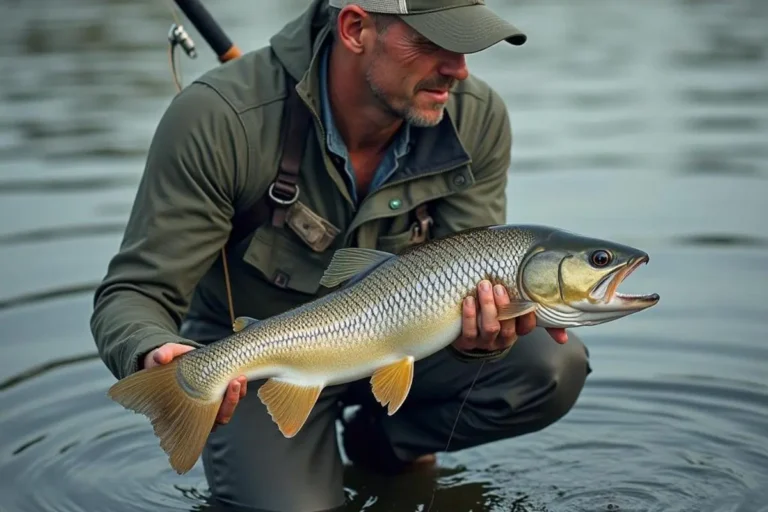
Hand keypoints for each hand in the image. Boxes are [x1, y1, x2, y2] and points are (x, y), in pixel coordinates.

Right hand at [143, 343, 246, 429]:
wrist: (177, 357)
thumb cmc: (170, 362)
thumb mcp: (166, 355)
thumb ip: (164, 354)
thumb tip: (160, 357)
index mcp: (188, 406)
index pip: (202, 420)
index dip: (211, 415)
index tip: (215, 400)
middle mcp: (202, 407)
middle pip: (221, 417)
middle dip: (230, 402)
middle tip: (234, 382)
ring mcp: (214, 400)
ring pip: (230, 407)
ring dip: (238, 395)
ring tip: (240, 377)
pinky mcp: (224, 389)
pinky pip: (236, 394)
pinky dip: (241, 387)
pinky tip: (242, 374)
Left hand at [452, 280, 567, 352]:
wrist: (467, 329)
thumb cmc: (497, 313)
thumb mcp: (517, 314)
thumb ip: (541, 320)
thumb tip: (563, 339)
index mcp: (516, 331)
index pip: (527, 327)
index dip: (527, 316)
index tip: (526, 300)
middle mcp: (502, 339)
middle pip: (506, 328)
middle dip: (503, 306)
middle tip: (498, 287)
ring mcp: (484, 342)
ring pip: (489, 328)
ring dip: (487, 307)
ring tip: (484, 286)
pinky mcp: (467, 342)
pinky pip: (469, 331)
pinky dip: (469, 315)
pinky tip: (469, 299)